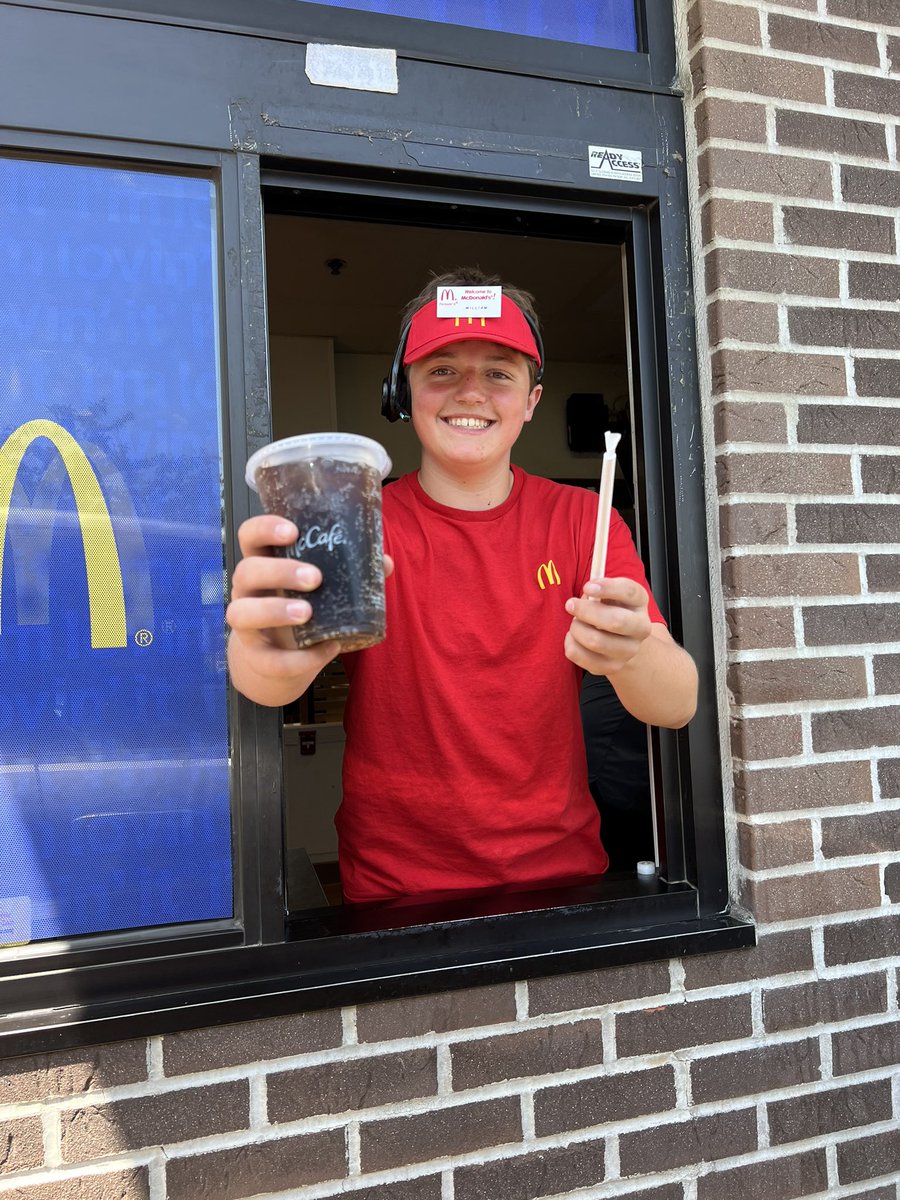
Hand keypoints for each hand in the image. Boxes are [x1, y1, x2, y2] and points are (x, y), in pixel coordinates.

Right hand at [226, 515, 392, 703]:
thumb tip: (385, 562)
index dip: (264, 528)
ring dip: (274, 610)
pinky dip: (300, 658)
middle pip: (246, 570)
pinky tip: (328, 649)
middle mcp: (248, 591)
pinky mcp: (256, 658)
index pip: (249, 535)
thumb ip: (350, 573)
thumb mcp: (322, 589)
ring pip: (240, 613)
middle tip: (315, 578)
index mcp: (264, 564)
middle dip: (279, 571)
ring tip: (307, 613)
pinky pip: (269, 659)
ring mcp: (246, 625)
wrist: (278, 662)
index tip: (293, 531)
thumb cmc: (302, 610)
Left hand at [563, 577, 652, 675]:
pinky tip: (574, 637)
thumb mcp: (608, 593)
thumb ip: (597, 589)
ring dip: (577, 628)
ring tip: (576, 623)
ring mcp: (629, 650)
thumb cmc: (610, 609)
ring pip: (596, 641)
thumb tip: (587, 591)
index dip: (607, 587)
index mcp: (639, 601)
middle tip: (571, 604)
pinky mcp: (613, 666)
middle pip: (616, 621)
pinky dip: (571, 644)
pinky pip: (583, 657)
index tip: (587, 586)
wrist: (621, 640)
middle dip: (586, 611)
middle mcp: (640, 627)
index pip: (629, 591)